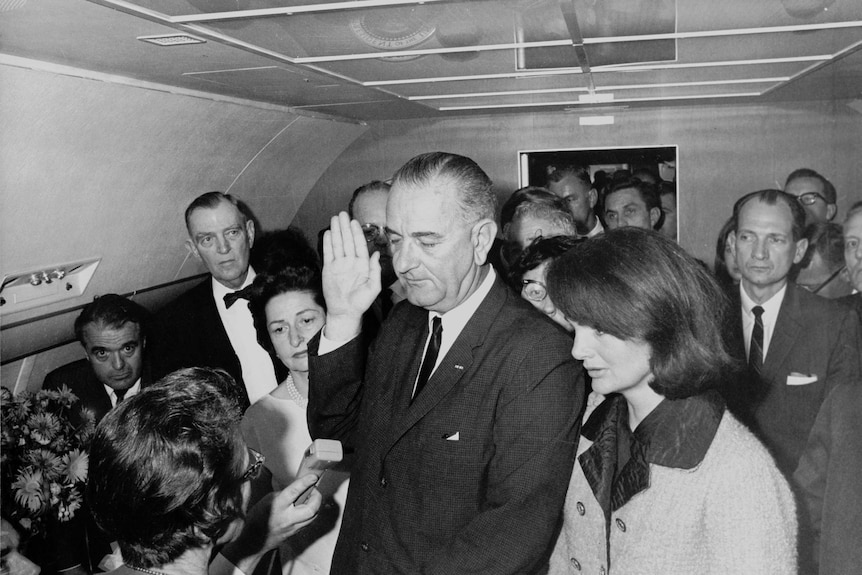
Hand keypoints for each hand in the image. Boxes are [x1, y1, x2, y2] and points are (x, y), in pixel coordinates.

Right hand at [220, 474, 321, 570]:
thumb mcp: (267, 500)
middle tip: (314, 489)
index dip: (305, 482)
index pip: (295, 492)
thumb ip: (283, 494)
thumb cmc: (257, 519)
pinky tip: (306, 507)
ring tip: (311, 498)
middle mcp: (288, 518)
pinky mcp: (296, 532)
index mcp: (278, 506)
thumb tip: (296, 489)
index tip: (313, 476)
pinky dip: (310, 512)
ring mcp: (293, 527)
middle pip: (311, 509)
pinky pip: (308, 521)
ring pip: (313, 516)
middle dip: (317, 497)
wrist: (253, 541)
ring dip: (315, 505)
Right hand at [322, 212, 381, 340]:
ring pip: (338, 244)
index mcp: (362, 264)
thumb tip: (376, 254)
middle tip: (342, 214)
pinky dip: (328, 243)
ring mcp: (339, 264)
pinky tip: (328, 233)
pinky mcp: (329, 269)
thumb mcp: (373, 287)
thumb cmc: (361, 302)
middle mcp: (351, 262)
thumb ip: (375, 271)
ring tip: (334, 218)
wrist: (345, 312)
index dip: (356, 233)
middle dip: (345, 227)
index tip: (354, 221)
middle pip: (347, 241)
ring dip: (336, 231)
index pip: (359, 245)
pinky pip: (328, 253)